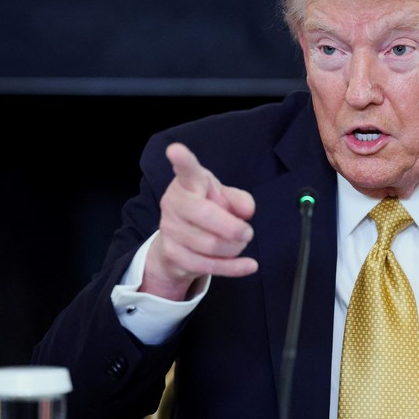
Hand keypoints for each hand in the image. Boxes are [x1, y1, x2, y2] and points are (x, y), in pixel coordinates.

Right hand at [142, 142, 257, 299]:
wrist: (179, 238)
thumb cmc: (205, 208)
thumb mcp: (224, 197)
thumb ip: (239, 199)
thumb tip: (247, 211)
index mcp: (188, 182)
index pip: (186, 170)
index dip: (182, 160)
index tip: (176, 150)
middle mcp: (174, 202)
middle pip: (205, 215)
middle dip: (233, 228)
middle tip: (248, 232)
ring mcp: (170, 229)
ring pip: (209, 245)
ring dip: (234, 248)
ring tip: (240, 243)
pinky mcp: (173, 253)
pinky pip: (206, 266)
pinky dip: (233, 268)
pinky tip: (248, 265)